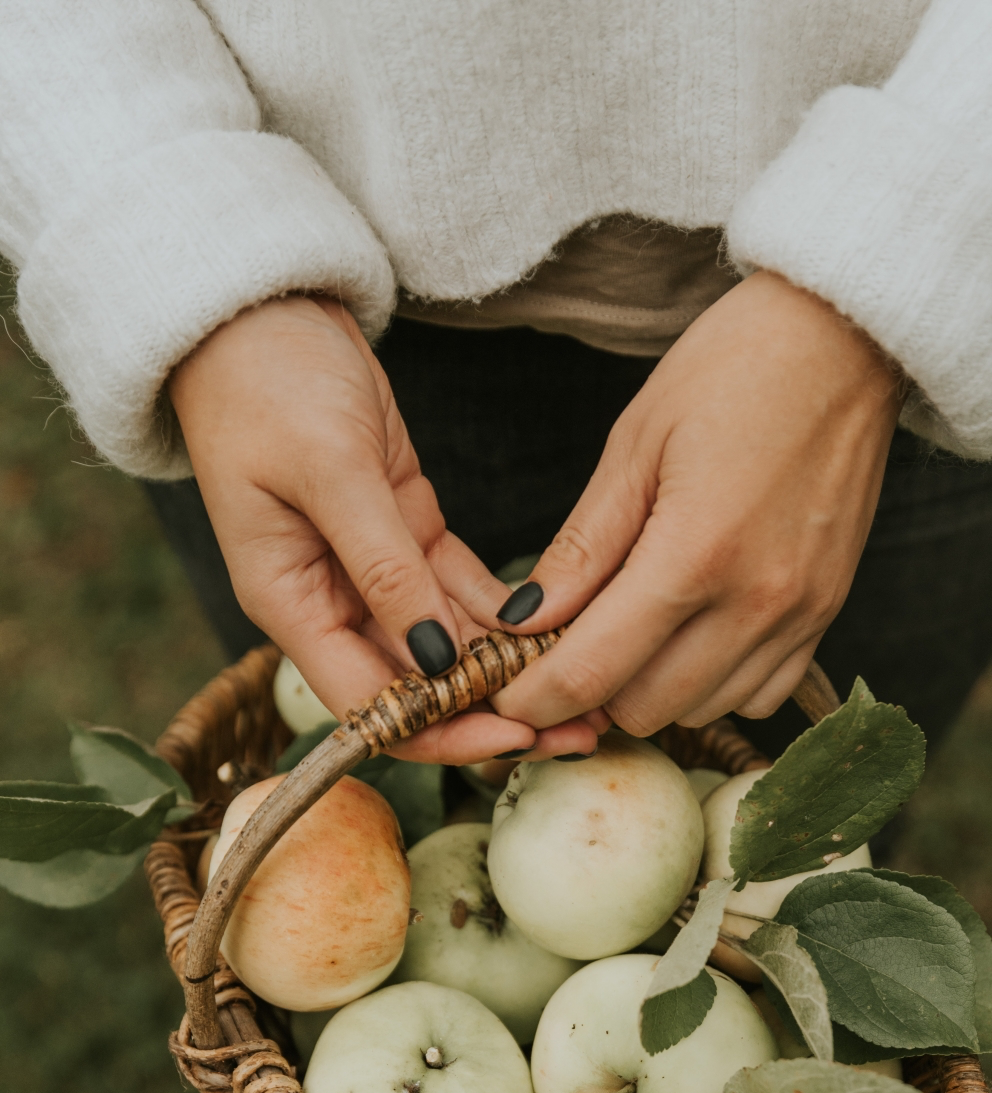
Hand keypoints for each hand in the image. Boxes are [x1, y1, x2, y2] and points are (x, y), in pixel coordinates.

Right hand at [168, 296, 603, 762]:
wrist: (256, 309)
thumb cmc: (266, 381)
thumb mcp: (330, 471)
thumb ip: (383, 570)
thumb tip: (435, 662)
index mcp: (291, 604)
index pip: (369, 705)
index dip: (442, 732)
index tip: (515, 736)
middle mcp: (331, 602)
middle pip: (416, 690)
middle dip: (493, 714)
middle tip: (578, 731)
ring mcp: (371, 571)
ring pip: (448, 648)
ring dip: (510, 673)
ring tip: (588, 691)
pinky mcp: (406, 532)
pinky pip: (461, 594)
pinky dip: (507, 617)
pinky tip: (564, 633)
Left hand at [489, 272, 904, 735]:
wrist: (846, 338)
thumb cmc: (734, 369)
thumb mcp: (634, 445)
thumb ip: (581, 548)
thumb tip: (523, 622)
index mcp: (694, 555)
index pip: (594, 672)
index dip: (536, 697)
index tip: (507, 696)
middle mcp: (754, 602)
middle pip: (644, 709)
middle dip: (593, 690)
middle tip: (569, 645)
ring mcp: (798, 615)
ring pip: (699, 710)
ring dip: (653, 688)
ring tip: (633, 631)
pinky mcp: (827, 614)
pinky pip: (758, 696)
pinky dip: (714, 683)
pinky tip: (693, 634)